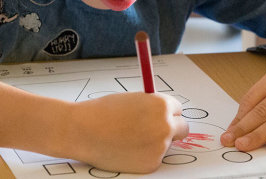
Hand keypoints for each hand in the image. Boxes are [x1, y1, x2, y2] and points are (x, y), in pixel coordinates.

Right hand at [67, 92, 187, 172]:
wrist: (83, 130)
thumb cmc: (103, 112)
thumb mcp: (132, 100)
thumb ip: (151, 107)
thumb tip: (164, 115)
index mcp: (161, 105)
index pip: (178, 109)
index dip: (167, 112)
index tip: (161, 116)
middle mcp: (165, 126)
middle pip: (182, 128)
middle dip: (171, 129)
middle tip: (155, 129)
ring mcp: (159, 147)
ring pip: (166, 145)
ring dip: (155, 142)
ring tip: (128, 137)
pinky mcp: (151, 164)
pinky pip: (154, 158)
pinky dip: (144, 155)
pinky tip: (126, 148)